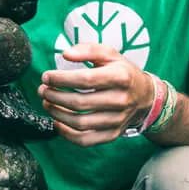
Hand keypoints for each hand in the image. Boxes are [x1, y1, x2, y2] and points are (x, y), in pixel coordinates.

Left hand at [38, 43, 154, 147]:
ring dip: (57, 114)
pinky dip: (67, 134)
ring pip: (80, 123)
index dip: (61, 79)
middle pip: (80, 103)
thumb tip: (65, 54)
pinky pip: (86, 140)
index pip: (85, 80)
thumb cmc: (123, 72)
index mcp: (121, 77)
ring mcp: (117, 120)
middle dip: (55, 97)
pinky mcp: (113, 134)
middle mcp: (121, 100)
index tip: (46, 76)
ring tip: (47, 103)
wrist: (145, 96)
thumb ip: (88, 50)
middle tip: (42, 90)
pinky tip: (57, 123)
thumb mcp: (111, 54)